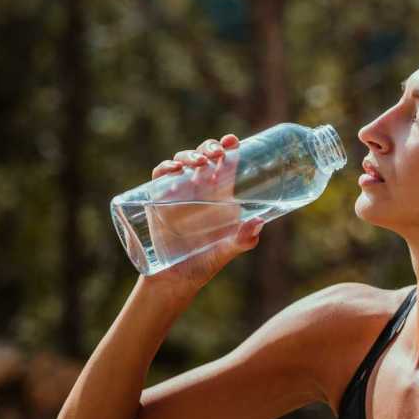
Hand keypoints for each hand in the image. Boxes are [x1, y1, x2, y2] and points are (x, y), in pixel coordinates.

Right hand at [141, 134, 264, 298]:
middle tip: (216, 153)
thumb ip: (243, 240)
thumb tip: (259, 223)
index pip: (226, 163)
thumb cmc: (205, 263)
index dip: (229, 147)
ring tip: (198, 162)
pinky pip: (160, 175)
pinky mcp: (159, 199)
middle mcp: (200, 189)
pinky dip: (165, 167)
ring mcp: (179, 191)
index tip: (232, 140)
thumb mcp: (226, 251)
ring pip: (183, 160)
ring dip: (190, 154)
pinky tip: (174, 169)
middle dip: (210, 147)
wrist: (175, 279)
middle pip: (205, 155)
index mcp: (221, 195)